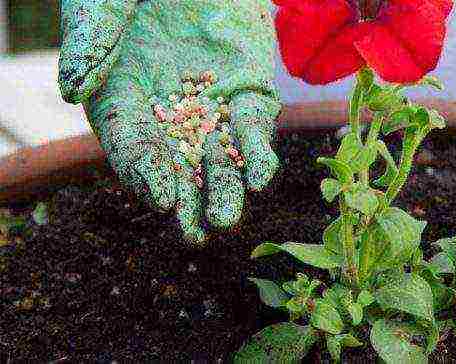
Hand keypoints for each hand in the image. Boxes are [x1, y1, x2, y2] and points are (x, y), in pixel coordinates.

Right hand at [58, 0, 280, 243]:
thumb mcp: (105, 3)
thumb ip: (92, 41)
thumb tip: (73, 89)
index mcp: (124, 99)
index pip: (131, 144)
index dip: (145, 172)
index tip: (161, 198)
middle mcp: (168, 114)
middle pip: (176, 166)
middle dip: (187, 201)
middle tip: (197, 234)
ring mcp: (212, 108)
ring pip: (219, 158)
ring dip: (225, 190)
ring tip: (226, 219)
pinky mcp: (248, 95)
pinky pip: (254, 130)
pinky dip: (258, 154)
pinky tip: (261, 178)